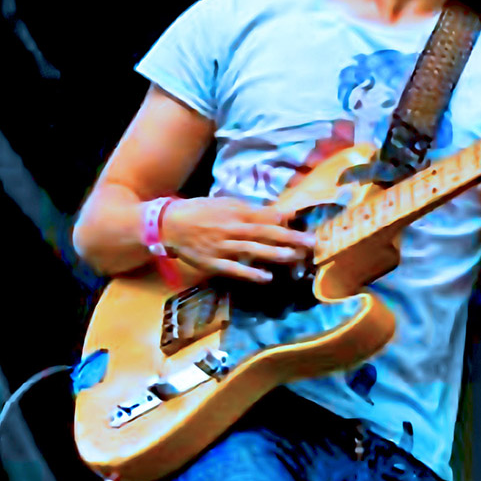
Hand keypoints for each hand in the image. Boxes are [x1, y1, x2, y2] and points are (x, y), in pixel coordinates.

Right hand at [160, 197, 313, 282]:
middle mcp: (231, 228)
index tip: (305, 222)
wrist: (170, 224)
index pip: (265, 215)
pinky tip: (267, 278)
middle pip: (265, 232)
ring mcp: (223, 246)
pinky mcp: (214, 263)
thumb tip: (275, 212)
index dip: (285, 219)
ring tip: (295, 257)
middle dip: (289, 237)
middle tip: (311, 242)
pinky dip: (251, 273)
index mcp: (235, 211)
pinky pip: (235, 269)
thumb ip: (249, 209)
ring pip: (252, 250)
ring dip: (274, 254)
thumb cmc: (200, 211)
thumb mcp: (225, 203)